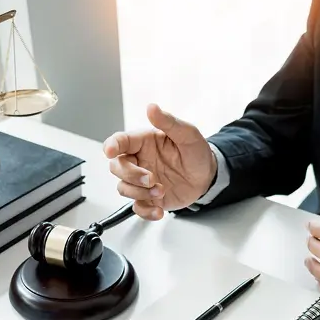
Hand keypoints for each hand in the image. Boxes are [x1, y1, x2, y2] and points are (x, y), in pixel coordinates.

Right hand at [103, 103, 216, 220]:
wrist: (208, 177)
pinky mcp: (149, 198)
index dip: (112, 146)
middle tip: (151, 179)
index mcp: (143, 142)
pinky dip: (146, 212)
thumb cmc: (196, 153)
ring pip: (124, 188)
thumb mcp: (187, 134)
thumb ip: (169, 122)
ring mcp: (142, 182)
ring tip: (161, 191)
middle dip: (131, 175)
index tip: (111, 151)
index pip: (120, 142)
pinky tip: (159, 211)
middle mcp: (139, 161)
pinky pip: (138, 207)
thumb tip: (152, 107)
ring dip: (140, 193)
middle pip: (117, 168)